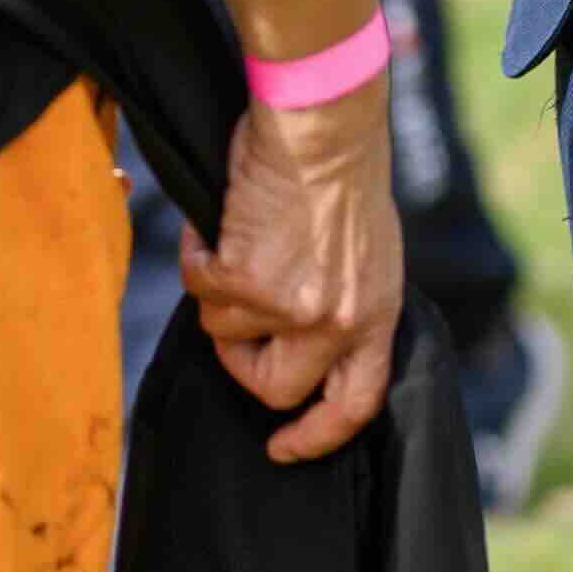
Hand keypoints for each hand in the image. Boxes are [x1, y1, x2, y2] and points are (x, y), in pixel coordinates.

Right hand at [179, 92, 402, 466]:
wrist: (322, 123)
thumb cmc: (340, 171)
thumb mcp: (369, 252)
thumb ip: (346, 302)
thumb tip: (300, 333)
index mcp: (376, 315)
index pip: (355, 406)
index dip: (316, 437)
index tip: (283, 447)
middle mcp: (340, 322)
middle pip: (275, 389)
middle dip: (241, 360)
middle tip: (232, 320)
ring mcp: (295, 307)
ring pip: (223, 331)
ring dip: (216, 287)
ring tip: (235, 237)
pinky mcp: (249, 280)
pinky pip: (198, 286)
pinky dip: (196, 252)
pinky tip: (215, 222)